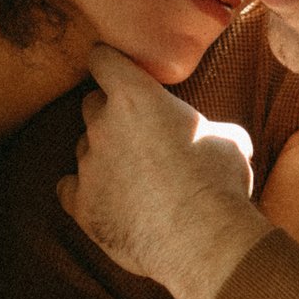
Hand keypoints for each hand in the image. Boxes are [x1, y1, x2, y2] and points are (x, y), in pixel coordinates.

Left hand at [57, 46, 273, 298]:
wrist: (201, 238)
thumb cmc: (218, 182)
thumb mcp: (228, 140)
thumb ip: (208, 129)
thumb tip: (222, 138)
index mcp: (135, 97)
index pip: (103, 60)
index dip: (109, 62)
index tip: (115, 68)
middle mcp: (102, 125)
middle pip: (90, 105)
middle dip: (109, 113)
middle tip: (136, 133)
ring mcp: (87, 165)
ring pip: (84, 148)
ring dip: (103, 155)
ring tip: (134, 178)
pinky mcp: (80, 204)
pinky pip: (69, 188)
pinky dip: (85, 191)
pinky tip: (108, 200)